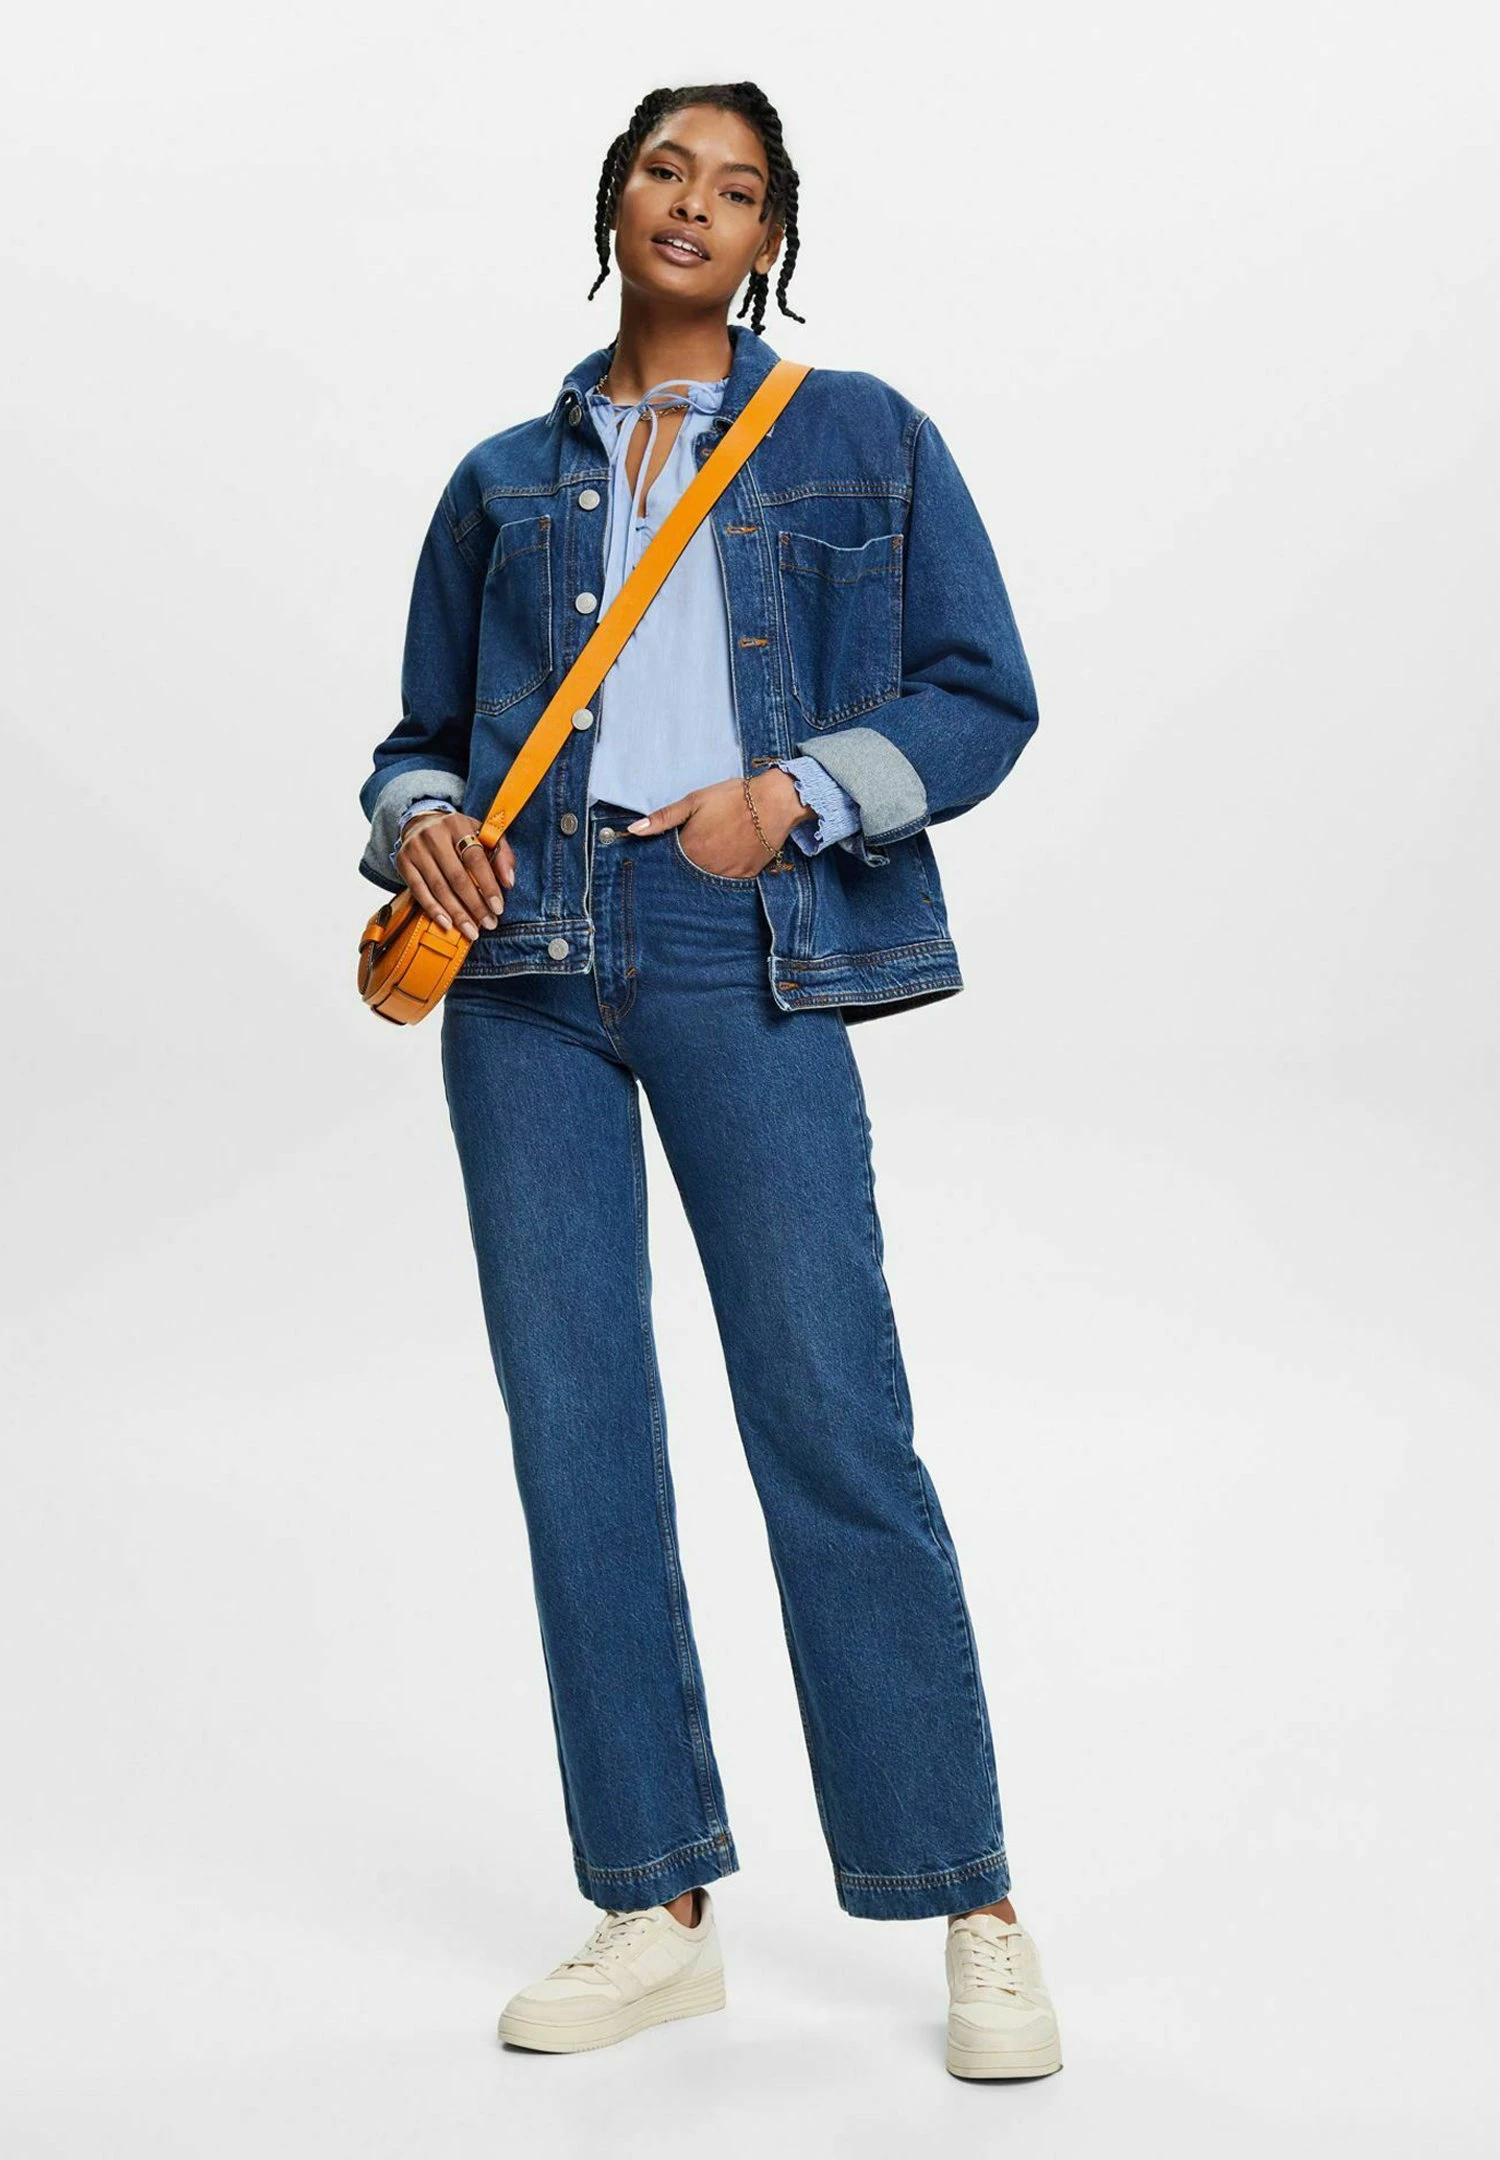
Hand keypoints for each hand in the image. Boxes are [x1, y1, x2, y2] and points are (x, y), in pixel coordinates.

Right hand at [396, 810, 514, 939]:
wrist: (422, 823)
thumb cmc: (459, 834)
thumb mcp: (484, 835)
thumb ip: (502, 855)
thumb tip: (508, 882)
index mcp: (458, 825)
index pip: (475, 858)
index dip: (488, 885)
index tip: (498, 907)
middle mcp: (434, 835)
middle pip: (457, 876)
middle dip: (475, 904)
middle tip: (488, 923)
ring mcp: (416, 849)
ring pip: (438, 887)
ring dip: (457, 913)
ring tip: (471, 930)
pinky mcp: (403, 862)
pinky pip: (419, 891)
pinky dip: (434, 910)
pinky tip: (447, 923)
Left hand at [626, 771, 813, 876]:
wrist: (774, 802)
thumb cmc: (732, 798)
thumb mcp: (693, 801)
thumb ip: (663, 818)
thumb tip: (633, 830)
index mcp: (689, 850)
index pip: (669, 862)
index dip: (670, 854)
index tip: (677, 846)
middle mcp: (706, 868)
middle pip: (688, 873)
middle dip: (688, 865)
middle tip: (700, 846)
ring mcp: (727, 875)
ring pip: (708, 879)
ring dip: (706, 870)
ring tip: (715, 850)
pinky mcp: (746, 876)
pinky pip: (730, 882)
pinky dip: (726, 872)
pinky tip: (729, 857)